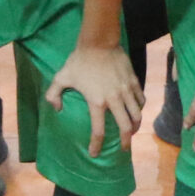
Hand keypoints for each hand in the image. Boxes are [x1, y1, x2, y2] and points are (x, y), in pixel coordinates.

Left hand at [46, 43, 142, 157]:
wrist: (99, 41)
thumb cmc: (80, 60)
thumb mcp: (61, 77)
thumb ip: (53, 94)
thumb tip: (56, 108)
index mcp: (97, 102)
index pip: (98, 131)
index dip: (96, 145)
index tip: (94, 154)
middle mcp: (114, 99)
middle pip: (126, 127)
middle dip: (126, 141)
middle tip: (124, 148)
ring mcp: (126, 90)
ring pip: (137, 114)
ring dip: (135, 126)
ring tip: (132, 131)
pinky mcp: (133, 81)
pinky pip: (141, 99)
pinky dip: (140, 108)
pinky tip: (136, 111)